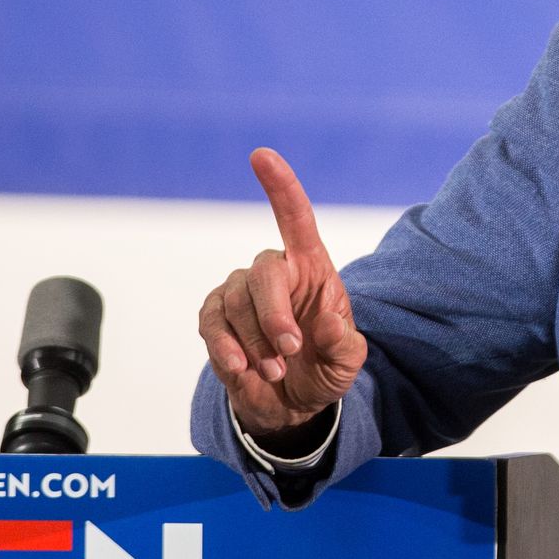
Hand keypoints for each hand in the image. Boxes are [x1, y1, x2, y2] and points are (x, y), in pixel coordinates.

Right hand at [198, 148, 366, 439]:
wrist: (292, 403)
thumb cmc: (324, 367)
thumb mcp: (347, 361)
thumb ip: (344, 342)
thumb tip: (327, 321)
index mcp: (312, 268)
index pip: (295, 218)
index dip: (280, 186)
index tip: (262, 155)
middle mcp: (275, 272)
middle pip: (264, 272)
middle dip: (273, 315)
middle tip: (290, 351)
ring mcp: (240, 293)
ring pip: (235, 303)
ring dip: (256, 343)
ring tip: (276, 371)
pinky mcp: (216, 318)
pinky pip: (212, 323)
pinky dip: (226, 349)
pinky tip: (243, 370)